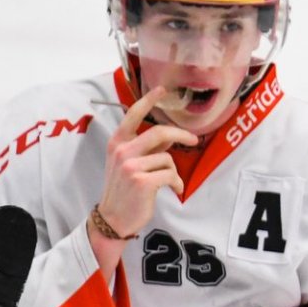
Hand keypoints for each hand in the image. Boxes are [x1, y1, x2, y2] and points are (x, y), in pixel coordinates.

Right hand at [91, 89, 197, 262]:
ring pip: (168, 158)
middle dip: (181, 135)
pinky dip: (176, 183)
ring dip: (174, 172)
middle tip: (194, 139)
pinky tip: (172, 190)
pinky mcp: (142, 181)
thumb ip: (145, 147)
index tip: (162, 89)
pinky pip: (171, 175)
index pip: (133, 115)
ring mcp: (130, 165)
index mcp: (117, 142)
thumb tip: (168, 136)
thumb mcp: (127, 163)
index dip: (148, 100)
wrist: (113, 217)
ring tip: (170, 182)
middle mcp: (122, 150)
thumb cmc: (124, 190)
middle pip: (160, 132)